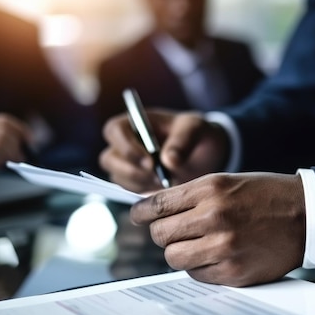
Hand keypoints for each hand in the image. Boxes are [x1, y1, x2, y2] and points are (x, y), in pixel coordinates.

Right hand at [100, 110, 229, 192]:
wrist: (205, 152)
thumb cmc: (197, 132)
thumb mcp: (196, 128)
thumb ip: (183, 140)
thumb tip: (169, 161)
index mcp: (135, 121)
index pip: (114, 130)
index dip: (126, 147)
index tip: (150, 162)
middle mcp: (125, 143)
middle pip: (108, 159)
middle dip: (130, 170)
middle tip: (157, 177)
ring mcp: (128, 165)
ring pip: (117, 178)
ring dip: (139, 183)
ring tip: (166, 182)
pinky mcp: (135, 183)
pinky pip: (129, 192)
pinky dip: (145, 193)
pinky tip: (164, 189)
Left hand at [130, 172, 305, 286]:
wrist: (306, 215)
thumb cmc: (265, 195)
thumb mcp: (226, 181)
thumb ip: (189, 195)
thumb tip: (151, 208)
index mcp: (210, 189)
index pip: (157, 205)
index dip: (141, 212)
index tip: (138, 216)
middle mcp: (214, 217)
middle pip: (159, 234)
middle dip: (161, 233)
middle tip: (172, 231)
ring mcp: (224, 247)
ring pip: (173, 257)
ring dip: (178, 252)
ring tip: (195, 244)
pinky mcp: (233, 273)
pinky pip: (196, 274)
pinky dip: (199, 266)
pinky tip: (214, 255)